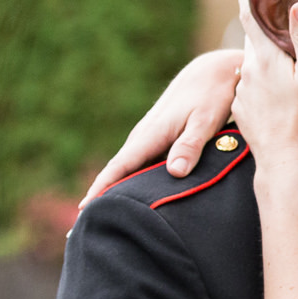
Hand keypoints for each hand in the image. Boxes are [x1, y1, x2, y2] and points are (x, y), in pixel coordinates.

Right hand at [79, 49, 242, 206]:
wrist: (213, 72)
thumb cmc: (212, 95)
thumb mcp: (206, 120)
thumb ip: (190, 145)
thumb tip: (174, 172)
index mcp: (150, 135)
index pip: (119, 167)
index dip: (101, 188)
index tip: (84, 210)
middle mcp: (143, 137)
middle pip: (117, 173)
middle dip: (101, 196)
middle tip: (87, 226)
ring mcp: (149, 138)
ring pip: (128, 169)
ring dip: (115, 190)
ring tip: (104, 218)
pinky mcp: (159, 139)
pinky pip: (140, 164)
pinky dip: (133, 180)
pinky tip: (133, 197)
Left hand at [230, 0, 297, 171]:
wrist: (284, 160)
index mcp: (265, 58)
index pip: (250, 17)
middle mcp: (247, 71)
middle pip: (252, 40)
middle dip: (259, 26)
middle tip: (269, 14)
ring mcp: (242, 92)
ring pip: (252, 65)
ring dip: (262, 58)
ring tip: (279, 59)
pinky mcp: (242, 110)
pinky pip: (250, 88)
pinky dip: (261, 83)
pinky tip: (275, 93)